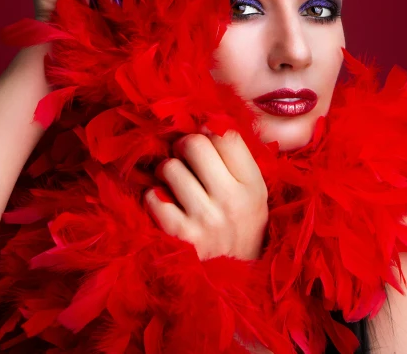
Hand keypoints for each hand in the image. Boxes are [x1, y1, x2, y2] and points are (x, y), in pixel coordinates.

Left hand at [144, 128, 268, 260]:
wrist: (234, 283)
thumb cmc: (239, 229)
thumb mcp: (253, 195)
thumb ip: (236, 161)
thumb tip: (205, 123)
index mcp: (254, 186)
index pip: (227, 135)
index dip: (209, 132)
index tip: (205, 144)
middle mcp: (232, 200)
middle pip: (195, 143)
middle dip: (183, 147)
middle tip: (184, 159)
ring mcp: (206, 219)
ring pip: (170, 167)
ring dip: (167, 173)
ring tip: (174, 186)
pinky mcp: (180, 235)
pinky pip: (153, 196)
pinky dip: (154, 198)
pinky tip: (165, 206)